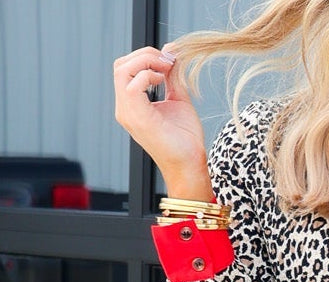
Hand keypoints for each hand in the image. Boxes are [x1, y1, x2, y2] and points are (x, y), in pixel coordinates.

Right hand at [113, 44, 211, 198]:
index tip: (169, 59)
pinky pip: (131, 85)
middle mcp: (124, 109)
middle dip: (144, 54)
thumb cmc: (185, 139)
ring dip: (146, 61)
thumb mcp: (178, 99)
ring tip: (166, 68)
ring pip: (122, 70)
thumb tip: (170, 51)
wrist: (190, 164)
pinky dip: (148, 75)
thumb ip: (172, 76)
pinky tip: (163, 80)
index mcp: (131, 105)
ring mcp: (127, 113)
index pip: (126, 69)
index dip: (145, 57)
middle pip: (120, 65)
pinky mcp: (136, 117)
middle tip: (168, 60)